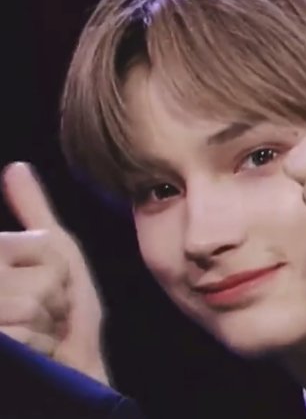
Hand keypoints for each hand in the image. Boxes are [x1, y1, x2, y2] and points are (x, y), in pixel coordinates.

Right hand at [0, 162, 108, 383]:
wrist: (72, 364)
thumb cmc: (67, 309)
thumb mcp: (55, 252)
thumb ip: (33, 211)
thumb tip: (16, 167)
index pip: (32, 245)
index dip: (56, 266)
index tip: (50, 283)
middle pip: (37, 275)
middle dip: (54, 296)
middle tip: (47, 312)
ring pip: (28, 304)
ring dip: (48, 324)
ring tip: (40, 332)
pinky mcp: (0, 342)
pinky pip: (21, 336)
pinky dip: (39, 346)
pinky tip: (32, 353)